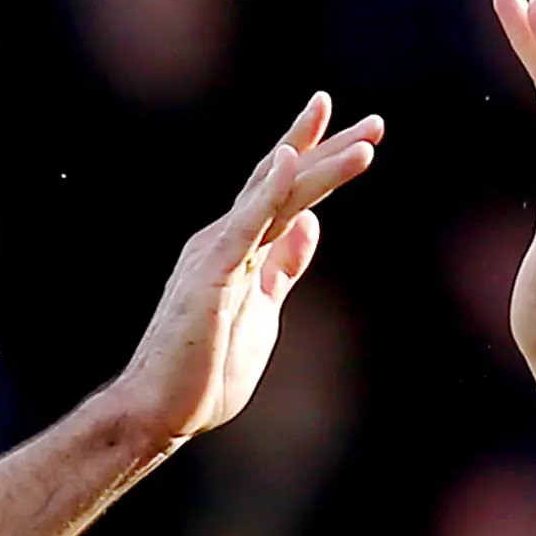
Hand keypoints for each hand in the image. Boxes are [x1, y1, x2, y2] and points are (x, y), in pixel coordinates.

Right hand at [108, 95, 384, 449]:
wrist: (159, 410)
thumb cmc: (205, 371)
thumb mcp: (262, 309)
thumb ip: (283, 268)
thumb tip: (309, 225)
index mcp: (238, 249)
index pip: (281, 192)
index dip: (315, 156)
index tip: (356, 133)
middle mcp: (226, 240)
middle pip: (283, 182)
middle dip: (329, 150)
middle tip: (376, 125)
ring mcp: (218, 254)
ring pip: (275, 198)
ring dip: (319, 168)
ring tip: (364, 146)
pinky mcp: (211, 276)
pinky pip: (245, 228)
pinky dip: (268, 192)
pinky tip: (289, 160)